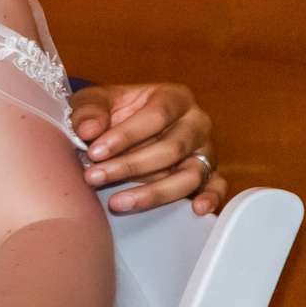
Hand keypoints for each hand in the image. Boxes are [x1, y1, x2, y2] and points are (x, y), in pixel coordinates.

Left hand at [70, 82, 227, 215]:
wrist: (124, 127)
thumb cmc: (113, 111)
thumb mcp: (95, 101)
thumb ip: (89, 110)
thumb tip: (88, 130)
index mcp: (174, 97)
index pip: (156, 116)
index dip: (125, 136)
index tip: (94, 152)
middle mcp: (196, 123)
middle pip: (171, 148)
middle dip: (130, 166)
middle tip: (94, 177)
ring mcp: (205, 150)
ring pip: (190, 174)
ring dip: (154, 192)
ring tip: (118, 202)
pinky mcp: (208, 174)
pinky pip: (216, 186)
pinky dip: (211, 198)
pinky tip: (194, 209)